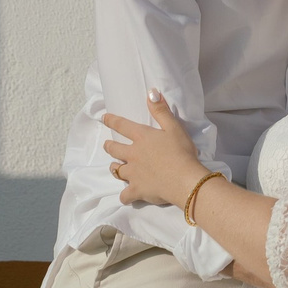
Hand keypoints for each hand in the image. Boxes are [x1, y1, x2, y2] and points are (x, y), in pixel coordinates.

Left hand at [101, 93, 210, 208]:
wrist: (184, 179)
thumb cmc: (181, 151)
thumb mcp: (174, 127)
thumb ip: (161, 110)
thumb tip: (150, 92)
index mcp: (142, 137)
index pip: (122, 126)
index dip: (112, 120)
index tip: (104, 118)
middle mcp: (133, 154)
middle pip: (114, 149)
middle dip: (109, 146)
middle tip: (107, 145)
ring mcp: (133, 173)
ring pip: (116, 170)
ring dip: (114, 168)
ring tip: (115, 167)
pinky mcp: (137, 190)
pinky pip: (125, 195)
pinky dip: (125, 196)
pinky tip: (127, 196)